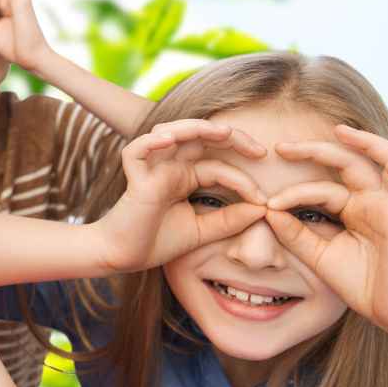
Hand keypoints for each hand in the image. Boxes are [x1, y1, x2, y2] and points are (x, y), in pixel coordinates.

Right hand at [96, 119, 268, 272]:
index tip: (264, 202)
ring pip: (170, 132)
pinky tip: (168, 139)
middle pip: (199, 137)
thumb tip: (262, 209)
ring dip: (196, 128)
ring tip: (222, 132)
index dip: (244, 180)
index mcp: (183, 176)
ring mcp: (150, 169)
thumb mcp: (202, 231)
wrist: (123, 258)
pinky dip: (150, 142)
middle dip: (230, 137)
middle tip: (259, 151)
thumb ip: (229, 220)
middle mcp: (168, 167)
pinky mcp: (134, 179)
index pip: (218, 166)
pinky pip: (136, 151)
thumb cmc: (157, 242)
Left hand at [266, 125, 387, 331]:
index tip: (266, 204)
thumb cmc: (369, 288)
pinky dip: (381, 154)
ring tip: (327, 135)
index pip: (320, 191)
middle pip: (343, 165)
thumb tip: (267, 210)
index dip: (292, 194)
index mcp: (354, 213)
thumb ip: (297, 235)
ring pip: (371, 160)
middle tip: (280, 148)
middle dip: (312, 153)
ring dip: (349, 144)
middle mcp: (373, 202)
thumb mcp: (323, 258)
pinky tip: (354, 141)